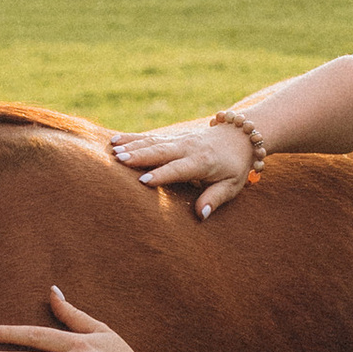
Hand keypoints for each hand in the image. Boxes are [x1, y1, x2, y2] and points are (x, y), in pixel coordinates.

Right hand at [106, 115, 253, 217]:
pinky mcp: (173, 137)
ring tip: (113, 150)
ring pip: (153, 142)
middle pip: (162, 151)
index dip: (162, 174)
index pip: (179, 168)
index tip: (143, 181)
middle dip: (140, 156)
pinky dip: (132, 138)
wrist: (239, 137)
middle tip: (120, 160)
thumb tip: (200, 215)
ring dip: (132, 145)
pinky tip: (115, 140)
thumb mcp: (231, 186)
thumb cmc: (234, 167)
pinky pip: (150, 137)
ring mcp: (179, 140)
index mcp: (203, 162)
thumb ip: (214, 199)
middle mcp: (189, 148)